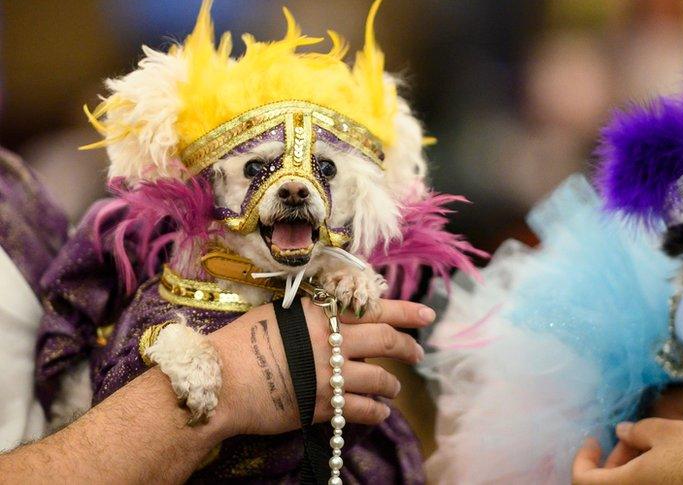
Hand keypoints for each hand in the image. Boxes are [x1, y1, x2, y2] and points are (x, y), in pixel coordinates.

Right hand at [209, 297, 433, 437]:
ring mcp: (328, 373)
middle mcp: (330, 338)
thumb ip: (309, 314)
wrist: (218, 381)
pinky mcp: (321, 404)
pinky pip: (360, 409)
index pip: (373, 306)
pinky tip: (379, 413)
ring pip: (379, 378)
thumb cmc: (238, 343)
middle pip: (386, 340)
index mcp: (320, 311)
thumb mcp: (277, 314)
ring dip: (392, 384)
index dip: (405, 311)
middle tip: (418, 354)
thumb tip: (332, 313)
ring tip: (395, 387)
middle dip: (408, 347)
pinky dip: (375, 412)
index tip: (427, 314)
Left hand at [572, 418, 682, 483]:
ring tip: (654, 447)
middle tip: (633, 439)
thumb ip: (638, 431)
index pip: (582, 479)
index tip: (595, 439)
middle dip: (615, 459)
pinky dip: (647, 480)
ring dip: (632, 469)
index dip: (583, 457)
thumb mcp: (669, 433)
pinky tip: (666, 464)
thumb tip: (621, 432)